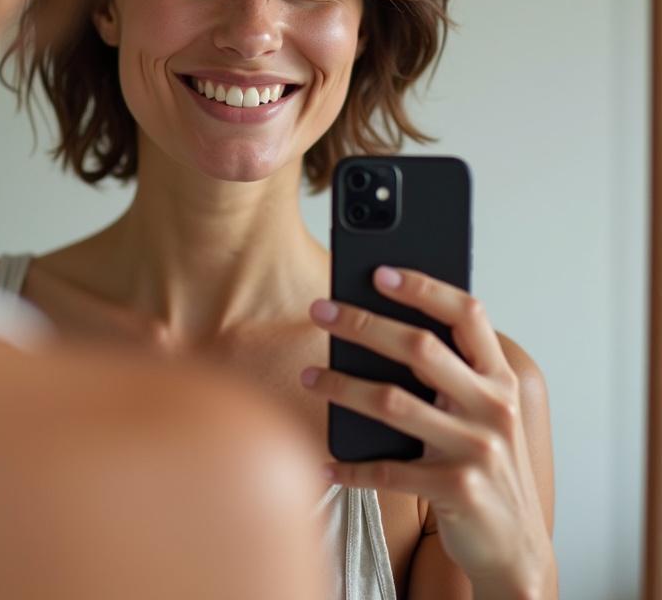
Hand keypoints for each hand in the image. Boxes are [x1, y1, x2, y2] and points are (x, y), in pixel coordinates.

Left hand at [301, 266, 555, 597]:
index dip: (423, 287)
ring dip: (341, 385)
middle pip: (419, 348)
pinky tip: (327, 462)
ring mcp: (478, 449)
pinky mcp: (458, 489)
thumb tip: (376, 330)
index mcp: (501, 380)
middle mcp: (494, 408)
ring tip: (308, 376)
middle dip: (362, 323)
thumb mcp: (483, 415)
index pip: (467, 314)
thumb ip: (451, 375)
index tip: (379, 272)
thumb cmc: (487, 467)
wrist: (517, 552)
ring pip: (392, 402)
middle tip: (319, 311)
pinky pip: (387, 470)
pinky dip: (351, 465)